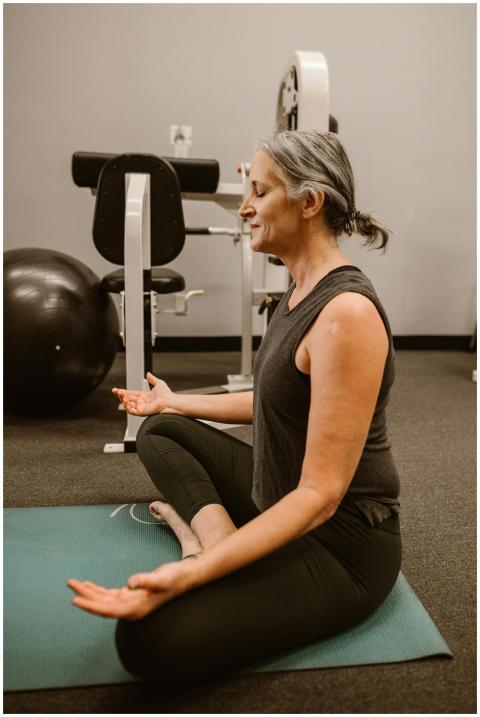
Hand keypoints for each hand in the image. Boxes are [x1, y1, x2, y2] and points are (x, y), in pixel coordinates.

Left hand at [68, 560, 192, 620]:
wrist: (184, 577)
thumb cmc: (174, 578)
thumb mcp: (162, 579)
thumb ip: (146, 581)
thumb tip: (129, 583)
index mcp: (136, 609)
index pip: (108, 610)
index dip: (91, 606)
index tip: (76, 600)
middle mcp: (130, 608)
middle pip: (102, 605)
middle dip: (85, 596)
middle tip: (70, 584)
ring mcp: (130, 602)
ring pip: (104, 599)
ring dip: (88, 592)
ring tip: (73, 583)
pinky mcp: (131, 595)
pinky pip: (110, 594)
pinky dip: (98, 590)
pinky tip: (88, 585)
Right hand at [112, 372, 176, 416]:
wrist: (169, 400)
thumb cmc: (167, 394)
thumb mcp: (158, 383)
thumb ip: (152, 379)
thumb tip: (148, 374)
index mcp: (144, 396)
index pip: (130, 394)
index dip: (123, 392)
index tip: (117, 389)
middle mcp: (141, 403)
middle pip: (127, 399)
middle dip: (120, 395)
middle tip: (115, 391)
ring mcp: (141, 408)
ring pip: (128, 405)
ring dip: (123, 400)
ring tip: (120, 394)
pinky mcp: (141, 412)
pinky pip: (131, 411)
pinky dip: (127, 407)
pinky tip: (125, 400)